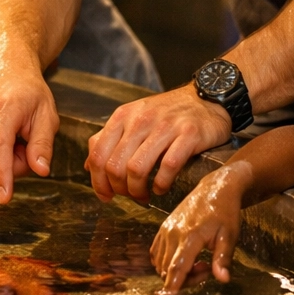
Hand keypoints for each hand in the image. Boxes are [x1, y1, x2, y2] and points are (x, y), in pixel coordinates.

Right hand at [0, 49, 57, 204]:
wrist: (3, 74)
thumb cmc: (28, 95)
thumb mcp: (46, 115)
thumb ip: (43, 145)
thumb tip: (41, 171)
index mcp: (1, 112)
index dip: (2, 175)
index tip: (3, 198)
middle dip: (16, 165)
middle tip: (25, 142)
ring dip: (2, 164)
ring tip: (11, 139)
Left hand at [85, 84, 231, 202]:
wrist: (205, 98)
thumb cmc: (166, 113)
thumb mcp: (132, 119)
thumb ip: (109, 139)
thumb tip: (88, 165)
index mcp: (122, 117)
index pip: (98, 154)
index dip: (98, 181)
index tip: (106, 196)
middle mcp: (140, 120)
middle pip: (115, 165)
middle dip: (119, 189)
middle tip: (129, 196)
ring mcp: (164, 126)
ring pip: (137, 168)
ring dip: (138, 190)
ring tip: (144, 196)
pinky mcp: (189, 135)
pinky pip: (168, 166)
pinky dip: (161, 184)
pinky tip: (161, 188)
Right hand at [149, 162, 248, 292]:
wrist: (215, 189)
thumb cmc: (226, 213)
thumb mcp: (230, 236)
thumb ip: (223, 258)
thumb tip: (223, 280)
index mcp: (190, 236)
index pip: (177, 267)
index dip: (172, 285)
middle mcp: (173, 233)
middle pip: (169, 269)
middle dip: (186, 279)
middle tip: (207, 269)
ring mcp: (166, 230)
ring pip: (162, 263)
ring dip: (177, 271)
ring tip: (199, 262)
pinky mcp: (163, 228)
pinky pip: (157, 253)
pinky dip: (167, 263)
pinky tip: (186, 257)